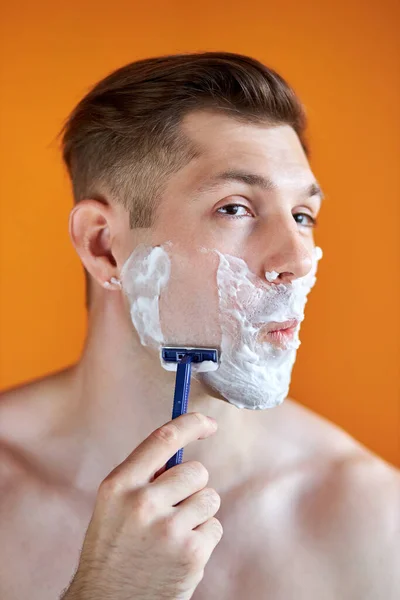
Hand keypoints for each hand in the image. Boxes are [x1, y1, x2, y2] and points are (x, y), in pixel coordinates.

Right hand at [61, 412, 221, 599]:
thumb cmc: (113, 550)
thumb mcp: (113, 506)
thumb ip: (142, 477)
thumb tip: (181, 451)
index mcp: (119, 485)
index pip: (163, 439)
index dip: (191, 424)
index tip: (207, 424)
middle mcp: (142, 503)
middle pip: (196, 471)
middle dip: (191, 486)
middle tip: (172, 509)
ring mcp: (168, 529)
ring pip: (209, 498)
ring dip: (198, 513)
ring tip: (172, 535)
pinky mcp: (191, 553)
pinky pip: (214, 526)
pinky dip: (203, 538)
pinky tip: (179, 553)